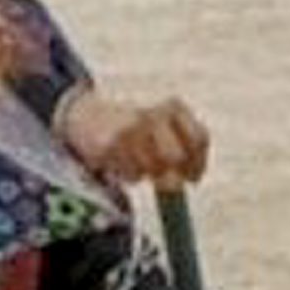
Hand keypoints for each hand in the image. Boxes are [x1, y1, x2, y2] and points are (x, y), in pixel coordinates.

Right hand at [60, 82, 209, 190]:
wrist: (89, 116)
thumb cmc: (137, 129)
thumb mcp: (164, 129)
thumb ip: (183, 151)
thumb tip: (187, 182)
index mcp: (174, 106)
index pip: (200, 139)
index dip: (198, 164)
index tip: (191, 179)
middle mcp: (155, 113)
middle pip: (176, 157)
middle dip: (173, 175)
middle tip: (164, 182)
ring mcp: (132, 127)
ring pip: (154, 169)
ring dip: (148, 174)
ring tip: (137, 163)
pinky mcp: (112, 143)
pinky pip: (133, 174)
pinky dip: (130, 175)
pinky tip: (121, 162)